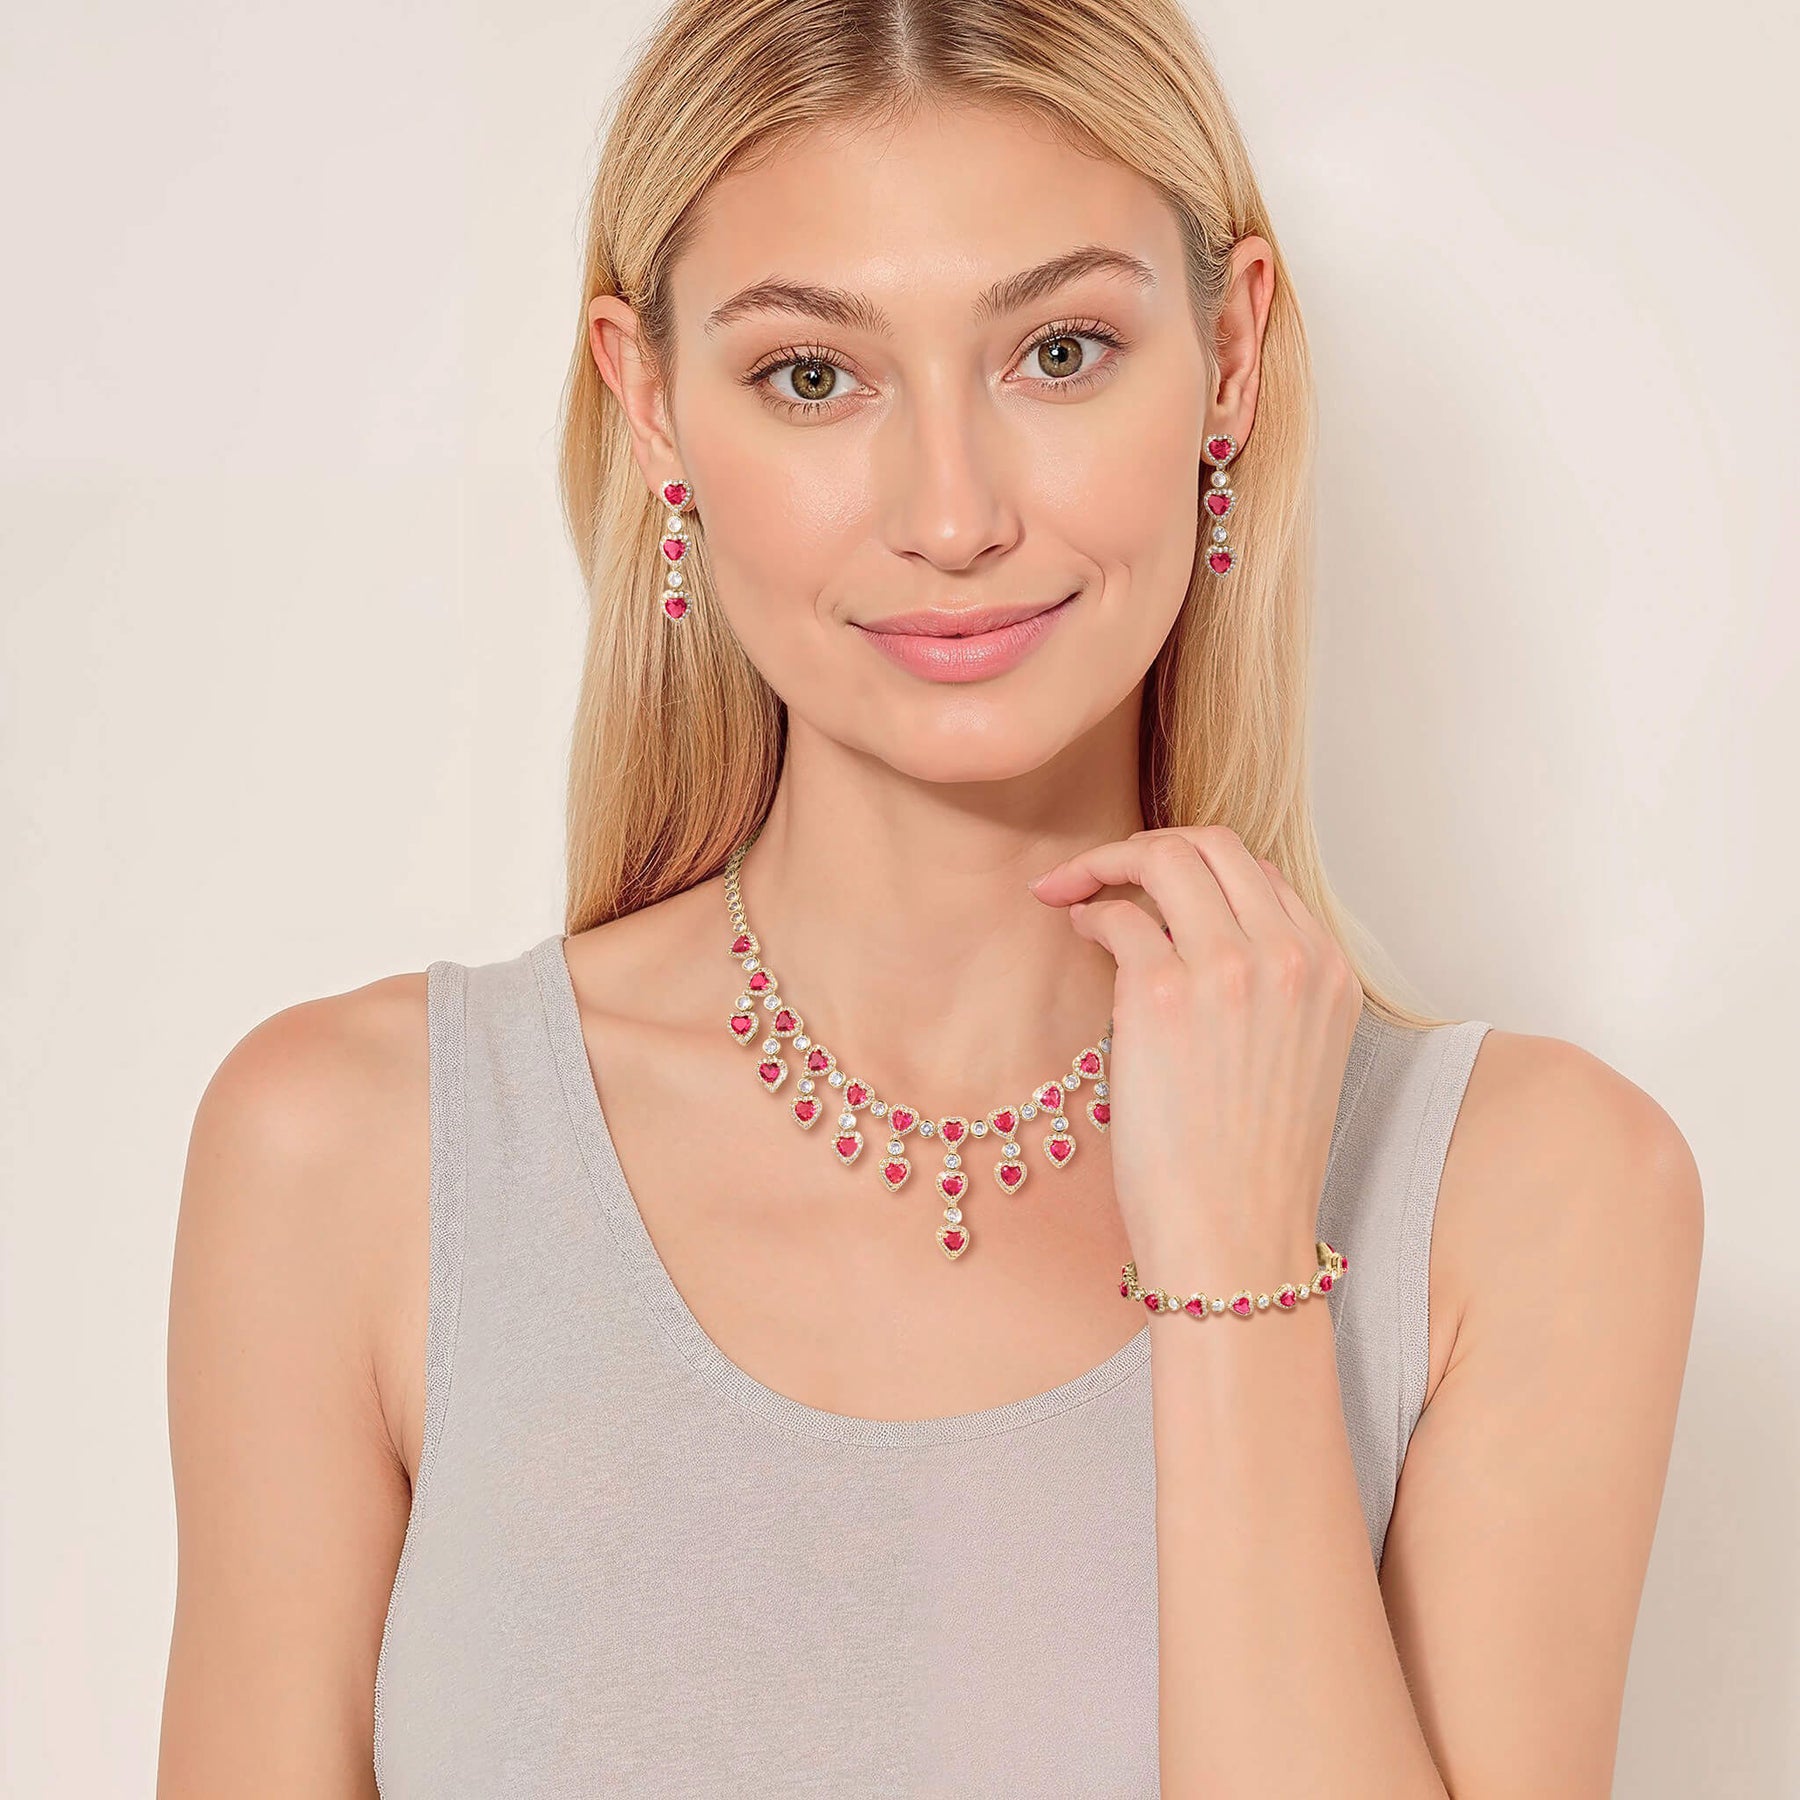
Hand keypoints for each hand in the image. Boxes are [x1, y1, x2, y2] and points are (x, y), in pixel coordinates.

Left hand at [1028, 826, 1363, 1280]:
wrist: (1236, 1240)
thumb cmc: (1250, 1165)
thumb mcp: (1293, 1057)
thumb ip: (1265, 984)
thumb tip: (1187, 930)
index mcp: (1329, 971)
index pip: (1259, 874)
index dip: (1195, 869)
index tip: (1150, 887)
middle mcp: (1289, 956)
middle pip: (1212, 845)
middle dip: (1145, 845)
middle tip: (1098, 871)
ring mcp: (1228, 969)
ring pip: (1164, 858)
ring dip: (1106, 864)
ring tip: (1071, 890)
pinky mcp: (1163, 995)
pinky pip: (1117, 917)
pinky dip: (1088, 914)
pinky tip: (1076, 932)